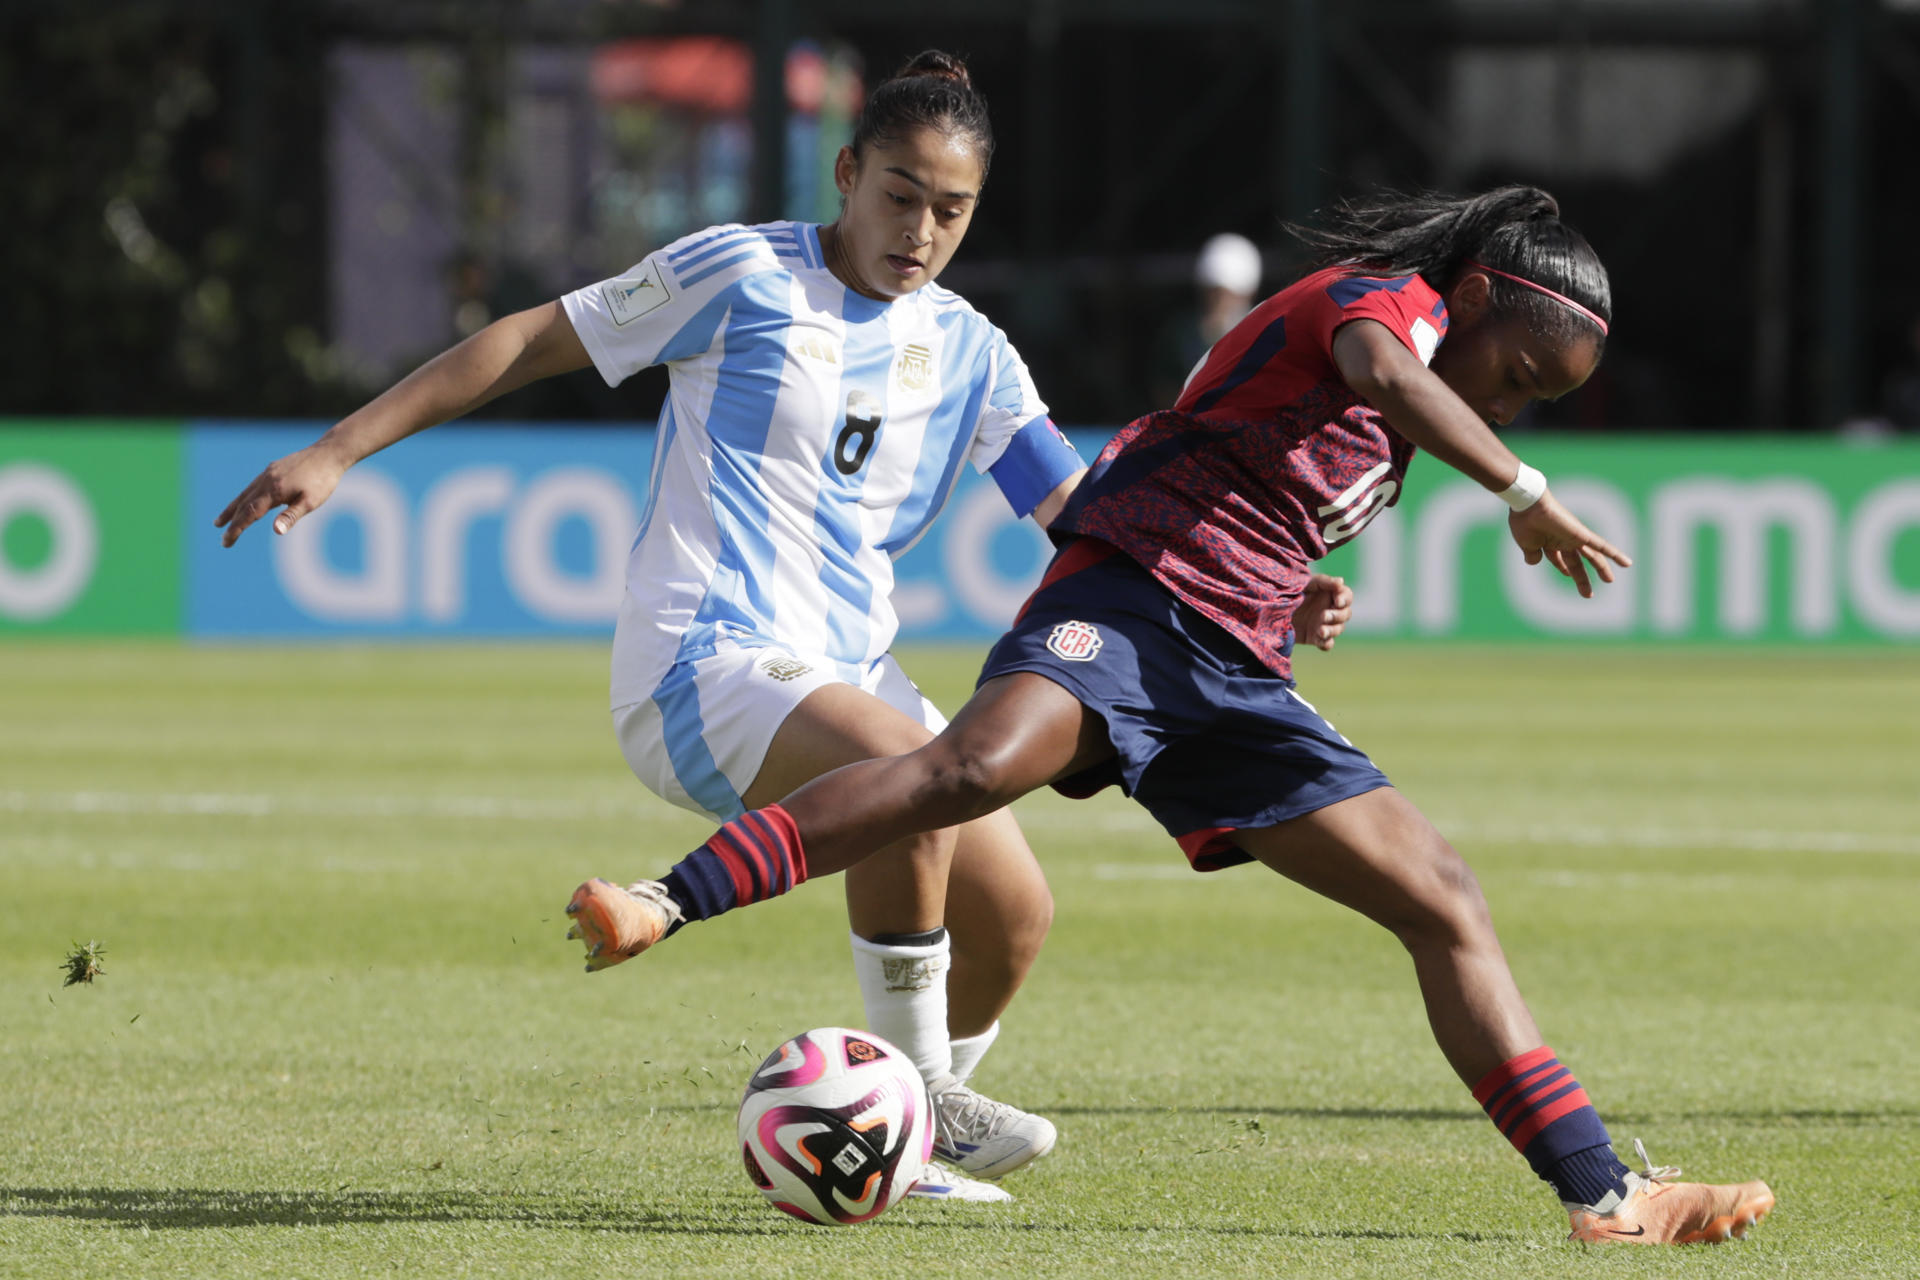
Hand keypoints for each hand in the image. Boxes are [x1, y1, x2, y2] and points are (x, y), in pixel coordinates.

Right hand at [214, 439, 350, 546]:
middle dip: (231, 523)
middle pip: (243, 504)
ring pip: (245, 493)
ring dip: (232, 509)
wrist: (329, 453)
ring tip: (220, 521)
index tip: (226, 542)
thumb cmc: (323, 480)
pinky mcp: (273, 468)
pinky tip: (245, 501)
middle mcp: (266, 480)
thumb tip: (276, 531)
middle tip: (223, 540)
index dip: (236, 529)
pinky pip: (253, 485)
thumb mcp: (311, 501)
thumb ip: (292, 516)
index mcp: (274, 491)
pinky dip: (244, 496)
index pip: (249, 513)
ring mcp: (268, 473)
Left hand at [1292, 573, 1353, 650]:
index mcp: (1330, 594)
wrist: (1270, 608)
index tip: (1337, 602)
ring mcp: (1323, 624)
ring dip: (1332, 630)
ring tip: (1320, 631)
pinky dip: (1326, 643)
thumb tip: (1341, 581)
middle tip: (1323, 616)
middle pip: (1345, 614)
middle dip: (1337, 616)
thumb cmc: (1290, 590)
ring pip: (1338, 630)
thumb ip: (1324, 582)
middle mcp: (1330, 609)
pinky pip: (1327, 644)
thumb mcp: (1306, 583)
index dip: (1345, 599)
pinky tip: (1320, 640)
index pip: (1347, 596)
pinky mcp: (1315, 637)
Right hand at [1507, 489, 1631, 597]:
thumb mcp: (1527, 545)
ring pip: (1593, 557)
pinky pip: (1602, 546)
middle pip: (1577, 563)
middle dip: (1581, 578)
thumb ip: (1532, 555)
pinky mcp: (1582, 535)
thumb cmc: (1525, 524)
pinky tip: (1626, 563)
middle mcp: (1564, 541)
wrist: (1529, 507)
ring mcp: (1575, 538)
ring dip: (1602, 569)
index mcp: (1550, 544)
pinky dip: (1614, 554)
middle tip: (1588, 594)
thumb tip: (1534, 562)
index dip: (1564, 569)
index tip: (1568, 576)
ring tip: (1610, 581)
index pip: (1560, 560)